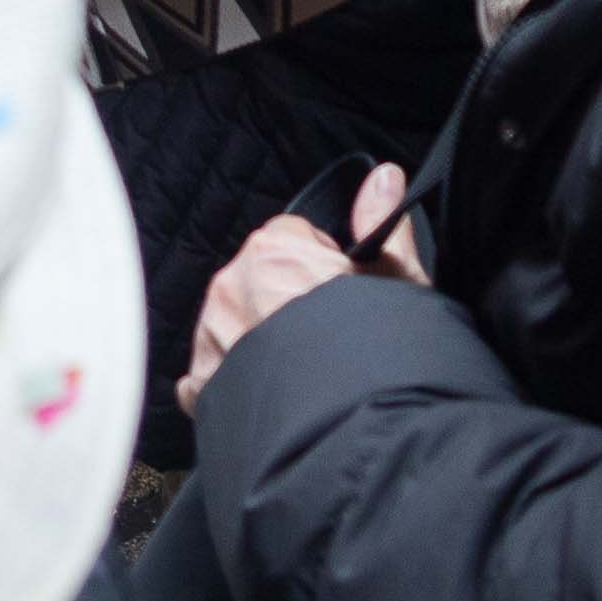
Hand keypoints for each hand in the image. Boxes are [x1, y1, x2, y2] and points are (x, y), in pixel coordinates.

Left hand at [174, 162, 423, 411]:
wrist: (352, 425)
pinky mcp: (203, 387)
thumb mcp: (398, 281)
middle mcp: (231, 286)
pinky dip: (227, 385)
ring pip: (230, 324)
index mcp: (274, 250)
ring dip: (255, 340)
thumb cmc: (380, 352)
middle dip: (284, 301)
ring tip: (301, 373)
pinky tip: (264, 398)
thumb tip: (384, 175)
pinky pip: (206, 377)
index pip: (290, 236)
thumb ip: (383, 220)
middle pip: (257, 280)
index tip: (340, 292)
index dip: (321, 264)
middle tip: (324, 336)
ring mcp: (212, 338)